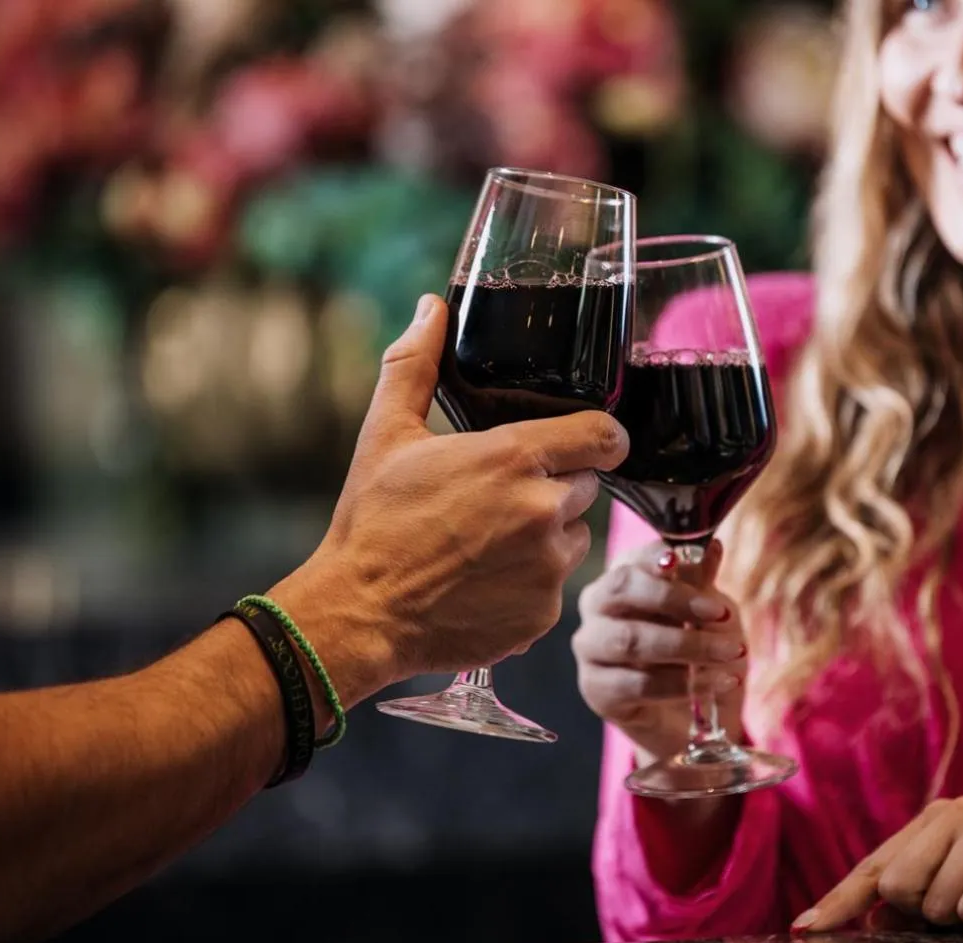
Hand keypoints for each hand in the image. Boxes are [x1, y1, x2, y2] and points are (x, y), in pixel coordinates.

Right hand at [274, 295, 628, 700]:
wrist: (359, 614)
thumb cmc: (372, 523)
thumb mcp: (386, 434)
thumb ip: (416, 364)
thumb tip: (431, 308)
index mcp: (514, 459)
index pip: (603, 435)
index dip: (601, 436)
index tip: (591, 441)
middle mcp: (543, 511)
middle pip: (585, 486)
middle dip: (554, 487)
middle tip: (500, 499)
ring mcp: (548, 567)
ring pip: (574, 538)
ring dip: (547, 537)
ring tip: (487, 543)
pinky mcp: (544, 614)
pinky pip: (555, 587)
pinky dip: (530, 584)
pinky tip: (483, 582)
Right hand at [573, 540, 748, 764]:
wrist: (686, 714)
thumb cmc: (692, 651)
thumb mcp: (705, 612)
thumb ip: (701, 580)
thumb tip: (711, 546)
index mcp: (620, 578)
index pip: (632, 558)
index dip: (661, 558)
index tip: (698, 562)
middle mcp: (596, 608)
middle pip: (621, 589)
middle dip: (675, 599)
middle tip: (721, 613)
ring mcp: (591, 650)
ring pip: (631, 640)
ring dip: (688, 646)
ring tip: (731, 652)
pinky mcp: (597, 691)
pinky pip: (639, 684)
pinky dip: (684, 683)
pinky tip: (718, 682)